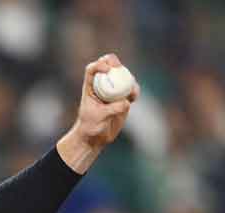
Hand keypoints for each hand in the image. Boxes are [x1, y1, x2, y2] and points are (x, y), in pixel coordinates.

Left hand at [57, 53, 138, 172]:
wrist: (95, 138)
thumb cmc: (90, 126)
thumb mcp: (99, 117)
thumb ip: (113, 108)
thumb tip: (126, 102)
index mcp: (90, 87)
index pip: (92, 69)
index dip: (99, 65)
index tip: (107, 69)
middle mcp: (102, 85)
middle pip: (108, 66)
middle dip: (114, 62)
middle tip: (119, 68)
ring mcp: (113, 91)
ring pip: (122, 76)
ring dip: (128, 77)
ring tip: (130, 89)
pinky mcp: (123, 99)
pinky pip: (131, 90)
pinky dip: (134, 91)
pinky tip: (134, 96)